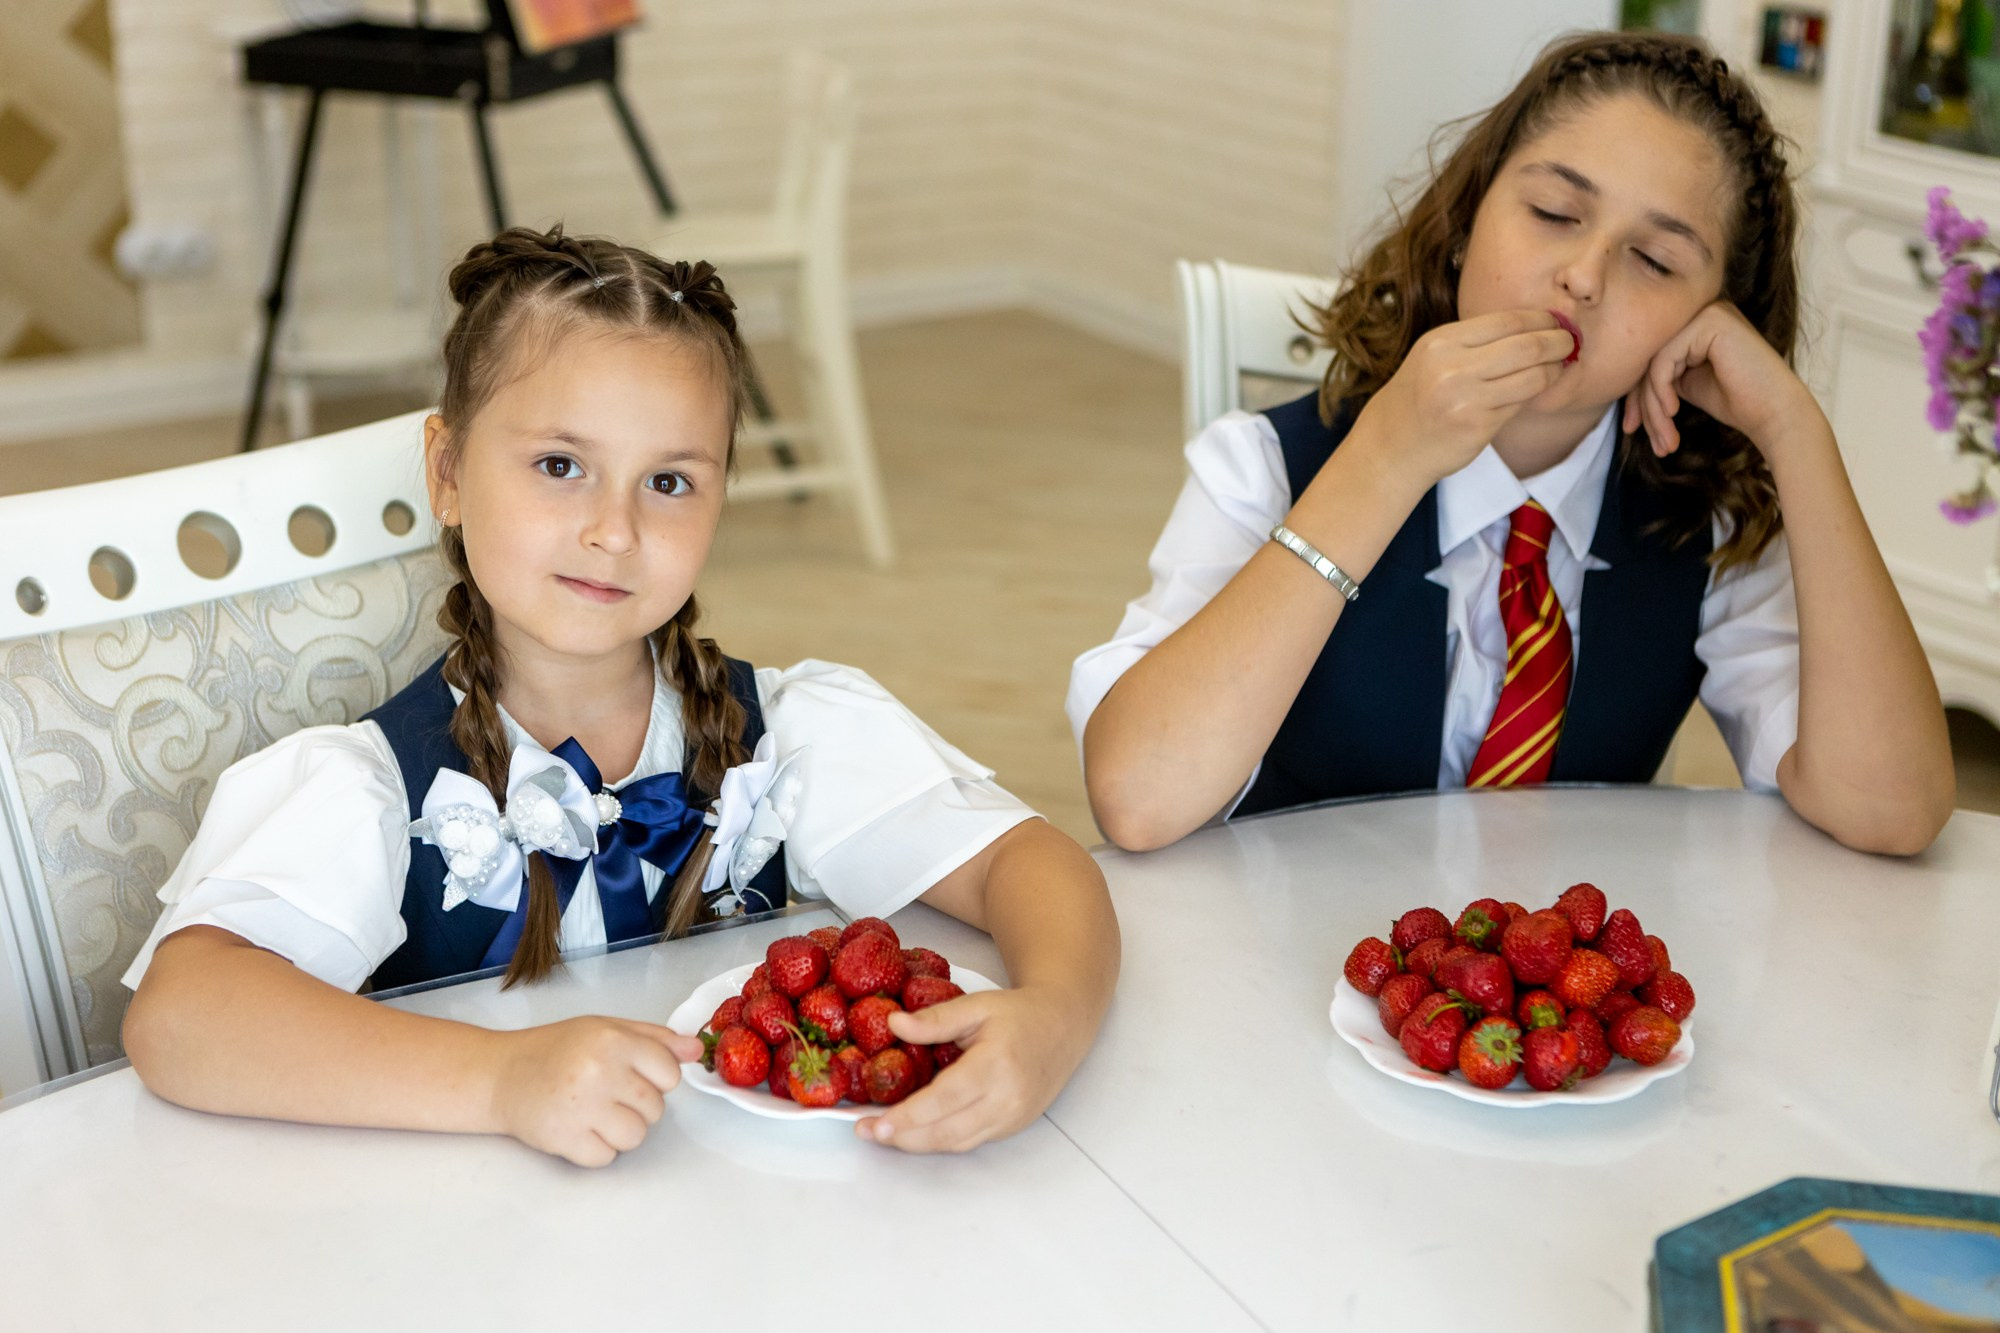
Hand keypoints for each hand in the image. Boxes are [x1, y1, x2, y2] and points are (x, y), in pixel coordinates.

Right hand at [489, 1016, 701, 1166]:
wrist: (501, 1075)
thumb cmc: (557, 1049)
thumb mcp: (607, 1029)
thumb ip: (656, 1039)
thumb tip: (696, 1051)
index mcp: (613, 1040)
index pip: (670, 1073)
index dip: (657, 1078)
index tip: (634, 1074)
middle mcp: (598, 1072)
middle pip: (655, 1109)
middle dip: (637, 1104)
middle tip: (605, 1092)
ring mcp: (580, 1108)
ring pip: (636, 1137)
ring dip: (620, 1130)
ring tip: (593, 1112)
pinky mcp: (563, 1139)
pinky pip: (606, 1158)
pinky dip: (595, 1149)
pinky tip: (578, 1128)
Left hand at [852, 986, 1084, 1152]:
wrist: (1063, 1027)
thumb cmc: (1019, 1015)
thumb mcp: (976, 1006)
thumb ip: (935, 1019)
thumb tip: (894, 1024)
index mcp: (996, 1064)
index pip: (944, 1100)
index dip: (907, 1117)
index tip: (874, 1123)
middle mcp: (1007, 1098)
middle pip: (946, 1131)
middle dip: (902, 1136)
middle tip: (866, 1131)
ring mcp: (1012, 1117)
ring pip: (956, 1143)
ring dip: (917, 1143)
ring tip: (883, 1133)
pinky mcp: (1013, 1126)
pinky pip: (970, 1141)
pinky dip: (939, 1140)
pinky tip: (915, 1131)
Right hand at [1350, 309, 1573, 487]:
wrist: (1391, 443)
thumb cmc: (1419, 396)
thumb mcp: (1435, 356)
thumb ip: (1476, 340)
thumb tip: (1535, 325)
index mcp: (1442, 342)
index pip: (1507, 320)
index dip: (1540, 319)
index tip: (1555, 322)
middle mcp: (1452, 368)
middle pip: (1527, 346)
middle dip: (1557, 342)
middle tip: (1570, 342)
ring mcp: (1465, 400)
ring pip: (1532, 377)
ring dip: (1554, 370)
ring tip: (1560, 366)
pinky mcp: (1478, 427)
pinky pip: (1520, 404)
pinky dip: (1534, 394)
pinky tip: (1536, 390)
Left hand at [1622, 300, 1816, 457]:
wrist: (1775, 413)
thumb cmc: (1737, 402)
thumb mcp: (1686, 385)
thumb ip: (1660, 375)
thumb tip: (1625, 382)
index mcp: (1697, 324)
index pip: (1653, 358)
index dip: (1637, 396)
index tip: (1631, 428)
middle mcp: (1702, 311)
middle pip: (1650, 358)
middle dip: (1641, 403)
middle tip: (1640, 436)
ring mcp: (1708, 312)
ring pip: (1654, 362)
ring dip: (1652, 406)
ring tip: (1663, 437)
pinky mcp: (1710, 322)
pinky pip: (1664, 360)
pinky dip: (1661, 391)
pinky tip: (1672, 412)